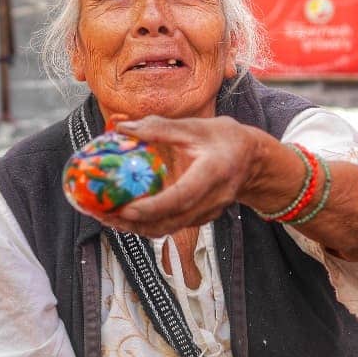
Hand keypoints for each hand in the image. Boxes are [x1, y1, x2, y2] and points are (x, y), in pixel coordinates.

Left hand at [97, 115, 254, 237]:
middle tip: (103, 215)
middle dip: (134, 223)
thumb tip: (121, 127)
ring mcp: (208, 213)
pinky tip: (124, 214)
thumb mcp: (194, 127)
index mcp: (213, 172)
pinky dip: (147, 224)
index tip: (126, 209)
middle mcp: (212, 199)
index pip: (182, 197)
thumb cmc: (223, 139)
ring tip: (106, 217)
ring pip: (169, 229)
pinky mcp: (201, 218)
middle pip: (171, 221)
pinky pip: (171, 226)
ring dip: (136, 228)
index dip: (153, 207)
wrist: (254, 160)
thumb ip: (158, 127)